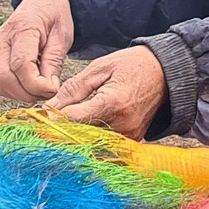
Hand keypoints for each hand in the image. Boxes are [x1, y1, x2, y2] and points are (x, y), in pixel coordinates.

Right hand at [0, 0, 73, 101]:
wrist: (44, 0)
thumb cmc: (55, 14)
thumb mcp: (63, 35)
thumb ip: (54, 61)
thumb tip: (48, 88)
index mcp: (23, 28)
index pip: (21, 65)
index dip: (36, 85)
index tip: (52, 89)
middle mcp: (4, 39)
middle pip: (4, 78)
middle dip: (27, 93)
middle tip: (47, 92)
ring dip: (20, 94)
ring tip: (40, 88)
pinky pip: (0, 82)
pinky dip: (15, 90)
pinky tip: (31, 84)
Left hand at [46, 45, 165, 140]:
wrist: (166, 72)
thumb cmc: (133, 65)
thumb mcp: (100, 68)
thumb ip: (74, 89)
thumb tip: (50, 106)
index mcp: (112, 103)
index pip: (74, 119)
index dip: (55, 119)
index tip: (41, 118)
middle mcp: (123, 124)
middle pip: (81, 135)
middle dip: (64, 130)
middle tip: (50, 124)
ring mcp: (130, 135)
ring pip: (93, 143)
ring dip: (78, 136)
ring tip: (68, 124)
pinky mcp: (133, 140)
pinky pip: (107, 144)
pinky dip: (93, 137)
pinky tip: (86, 128)